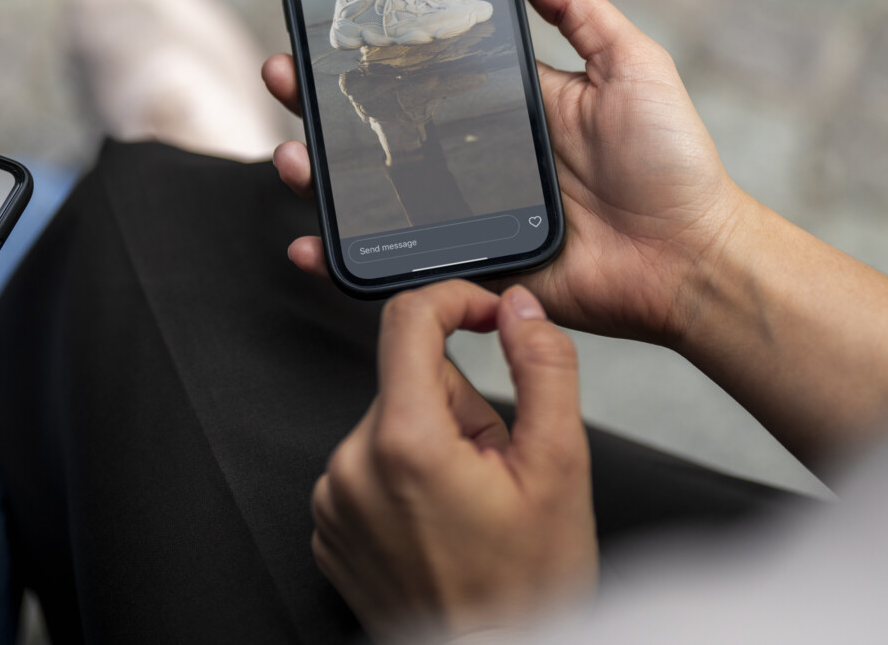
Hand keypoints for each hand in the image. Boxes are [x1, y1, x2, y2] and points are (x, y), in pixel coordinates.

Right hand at [263, 0, 746, 343]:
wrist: (690, 258)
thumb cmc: (673, 163)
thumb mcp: (631, 65)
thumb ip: (578, 8)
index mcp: (508, 103)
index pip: (423, 66)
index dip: (373, 48)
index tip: (327, 23)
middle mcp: (476, 154)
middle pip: (381, 124)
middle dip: (322, 102)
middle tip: (285, 78)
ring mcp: (466, 213)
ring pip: (374, 192)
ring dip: (320, 174)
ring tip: (293, 156)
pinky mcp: (468, 266)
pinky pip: (397, 262)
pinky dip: (346, 259)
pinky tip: (311, 244)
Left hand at [311, 281, 595, 640]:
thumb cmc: (527, 586)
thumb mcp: (559, 466)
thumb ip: (543, 368)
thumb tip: (521, 308)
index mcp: (406, 442)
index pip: (408, 319)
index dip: (455, 300)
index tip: (486, 316)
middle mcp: (352, 466)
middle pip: (408, 380)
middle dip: (458, 406)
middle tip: (495, 467)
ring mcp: (334, 501)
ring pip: (391, 425)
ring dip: (432, 447)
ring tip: (469, 505)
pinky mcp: (328, 529)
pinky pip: (368, 470)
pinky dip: (404, 482)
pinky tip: (438, 524)